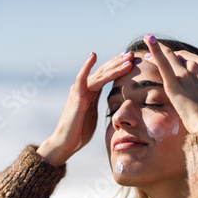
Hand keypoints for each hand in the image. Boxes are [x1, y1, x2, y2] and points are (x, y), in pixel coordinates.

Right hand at [37, 51, 133, 166]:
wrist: (66, 143)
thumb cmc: (79, 132)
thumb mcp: (93, 115)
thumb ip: (98, 105)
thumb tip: (110, 104)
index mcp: (90, 92)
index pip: (106, 76)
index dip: (118, 67)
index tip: (131, 60)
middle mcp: (83, 88)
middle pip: (103, 71)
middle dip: (118, 62)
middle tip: (132, 53)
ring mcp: (79, 91)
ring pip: (99, 74)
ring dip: (114, 66)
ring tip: (127, 58)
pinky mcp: (76, 97)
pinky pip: (82, 79)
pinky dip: (87, 67)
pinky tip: (93, 56)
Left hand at [142, 34, 197, 132]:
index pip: (190, 58)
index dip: (180, 58)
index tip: (172, 59)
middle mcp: (196, 67)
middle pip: (178, 57)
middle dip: (166, 55)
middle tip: (152, 56)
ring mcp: (184, 75)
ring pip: (169, 57)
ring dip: (156, 50)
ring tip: (146, 48)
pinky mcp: (173, 84)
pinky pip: (163, 63)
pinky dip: (155, 50)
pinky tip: (148, 39)